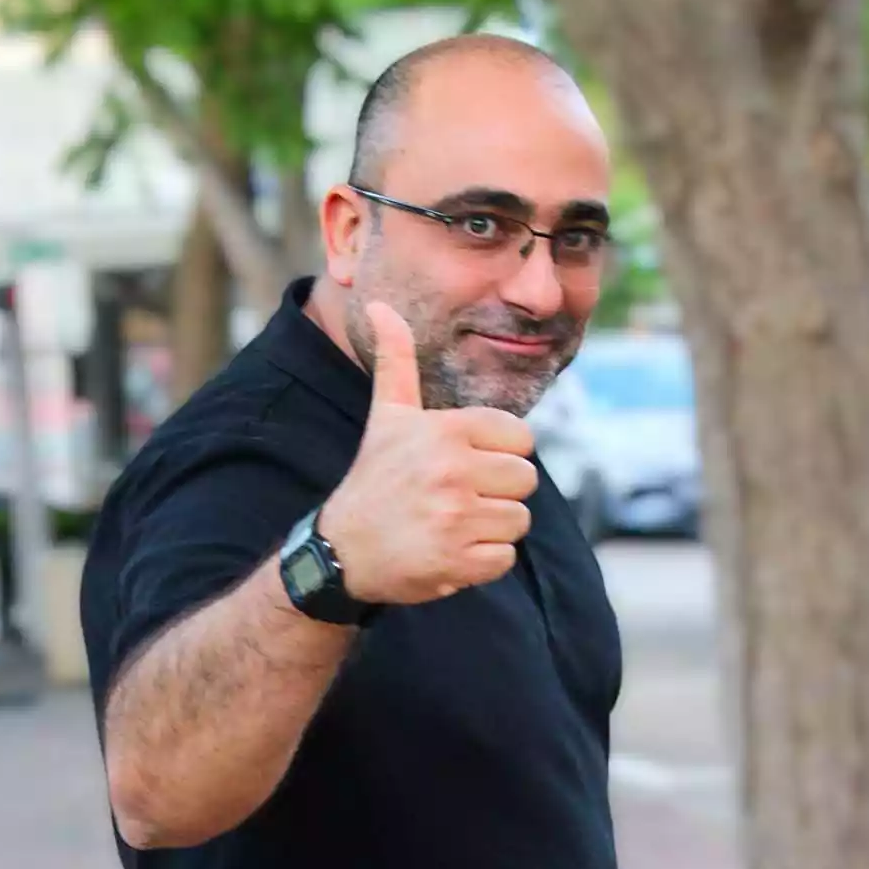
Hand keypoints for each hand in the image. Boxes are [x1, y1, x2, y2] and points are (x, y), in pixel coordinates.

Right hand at [317, 302, 538, 606]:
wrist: (342, 550)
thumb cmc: (374, 478)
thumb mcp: (387, 416)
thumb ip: (396, 360)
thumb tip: (381, 306)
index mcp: (445, 431)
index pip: (521, 438)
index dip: (501, 453)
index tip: (469, 463)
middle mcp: (452, 472)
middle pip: (526, 479)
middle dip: (499, 492)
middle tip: (460, 497)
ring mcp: (456, 519)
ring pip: (518, 520)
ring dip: (492, 527)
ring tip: (454, 524)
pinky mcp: (457, 562)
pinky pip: (504, 558)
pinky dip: (483, 561)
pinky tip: (452, 551)